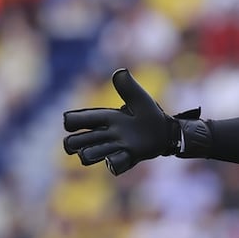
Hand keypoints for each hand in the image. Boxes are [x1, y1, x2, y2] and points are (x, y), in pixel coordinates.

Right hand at [62, 68, 197, 175]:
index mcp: (103, 118)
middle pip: (74, 143)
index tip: (78, 122)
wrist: (166, 133)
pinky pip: (113, 165)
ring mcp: (113, 149)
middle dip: (76, 142)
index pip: (74, 121)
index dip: (72, 121)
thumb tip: (120, 72)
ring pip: (87, 156)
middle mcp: (104, 135)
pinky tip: (125, 153)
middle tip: (97, 136)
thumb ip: (129, 88)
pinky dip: (115, 161)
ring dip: (94, 152)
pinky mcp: (126, 160)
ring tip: (113, 145)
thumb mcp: (141, 100)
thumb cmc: (149, 115)